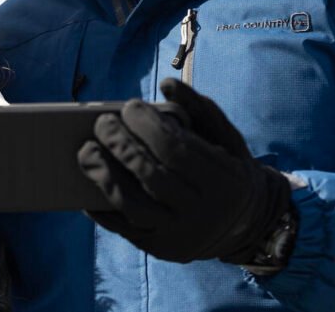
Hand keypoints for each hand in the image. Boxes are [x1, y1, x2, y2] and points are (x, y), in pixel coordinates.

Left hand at [76, 78, 292, 264]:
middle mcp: (203, 212)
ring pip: (135, 206)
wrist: (248, 225)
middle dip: (121, 146)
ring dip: (104, 176)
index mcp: (223, 180)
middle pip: (152, 176)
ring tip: (86, 151)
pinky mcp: (163, 250)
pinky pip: (125, 231)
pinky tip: (86, 187)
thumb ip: (200, 109)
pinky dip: (102, 209)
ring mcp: (181, 235)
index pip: (177, 150)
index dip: (148, 127)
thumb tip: (167, 83)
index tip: (129, 107)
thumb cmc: (230, 170)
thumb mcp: (228, 138)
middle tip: (102, 123)